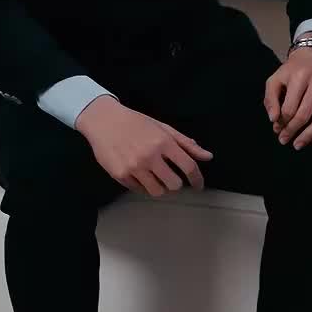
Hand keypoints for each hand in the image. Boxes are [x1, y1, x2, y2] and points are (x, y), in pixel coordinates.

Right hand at [76, 96, 210, 197]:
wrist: (104, 121)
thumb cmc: (136, 123)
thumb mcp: (163, 128)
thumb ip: (186, 144)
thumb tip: (208, 157)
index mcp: (163, 142)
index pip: (188, 166)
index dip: (197, 179)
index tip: (199, 186)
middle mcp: (150, 156)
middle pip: (174, 184)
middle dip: (176, 183)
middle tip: (171, 177)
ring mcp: (134, 167)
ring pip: (157, 191)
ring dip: (160, 186)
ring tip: (155, 176)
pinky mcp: (120, 175)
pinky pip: (139, 190)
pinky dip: (143, 185)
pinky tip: (139, 174)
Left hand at [264, 49, 311, 149]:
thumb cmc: (292, 70)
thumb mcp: (275, 79)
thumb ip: (270, 99)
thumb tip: (274, 120)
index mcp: (300, 75)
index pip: (290, 107)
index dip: (282, 122)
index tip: (277, 130)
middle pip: (305, 114)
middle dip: (293, 131)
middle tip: (285, 141)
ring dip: (310, 134)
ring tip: (299, 143)